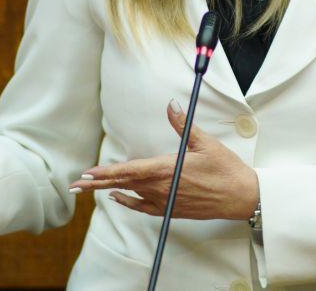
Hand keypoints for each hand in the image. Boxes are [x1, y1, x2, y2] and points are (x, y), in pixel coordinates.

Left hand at [68, 100, 258, 219]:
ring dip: (109, 190)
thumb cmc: (225, 169)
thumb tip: (171, 105)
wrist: (241, 197)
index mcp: (166, 170)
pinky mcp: (171, 210)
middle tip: (75, 185)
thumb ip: (183, 125)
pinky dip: (128, 203)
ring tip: (89, 189)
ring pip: (130, 195)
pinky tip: (117, 199)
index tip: (87, 173)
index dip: (106, 172)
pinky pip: (143, 208)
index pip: (128, 171)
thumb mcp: (205, 143)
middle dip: (97, 184)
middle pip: (123, 184)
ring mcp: (165, 201)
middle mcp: (161, 188)